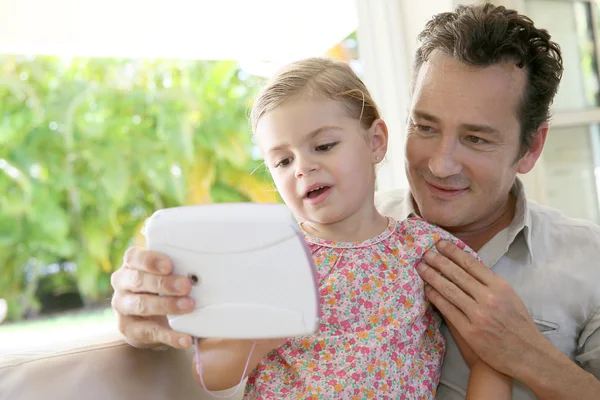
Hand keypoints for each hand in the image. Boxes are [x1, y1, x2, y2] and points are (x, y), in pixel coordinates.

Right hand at [110, 246, 194, 348]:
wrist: (148, 315)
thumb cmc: (162, 284)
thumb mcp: (166, 272)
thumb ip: (177, 268)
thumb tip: (201, 270)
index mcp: (131, 263)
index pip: (134, 257)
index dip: (150, 261)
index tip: (169, 265)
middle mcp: (122, 282)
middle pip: (138, 281)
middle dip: (164, 283)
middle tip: (186, 286)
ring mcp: (122, 305)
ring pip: (141, 305)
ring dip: (167, 306)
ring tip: (188, 306)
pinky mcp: (127, 328)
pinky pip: (149, 332)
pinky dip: (170, 336)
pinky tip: (185, 339)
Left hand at [416, 240, 550, 377]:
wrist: (526, 354)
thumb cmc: (517, 324)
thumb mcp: (510, 296)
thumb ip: (489, 283)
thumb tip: (466, 267)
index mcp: (500, 286)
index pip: (471, 264)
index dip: (453, 252)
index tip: (440, 244)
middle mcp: (489, 298)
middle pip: (457, 274)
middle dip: (438, 261)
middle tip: (425, 253)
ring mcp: (478, 315)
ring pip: (449, 290)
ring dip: (432, 277)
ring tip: (421, 267)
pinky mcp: (469, 331)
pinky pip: (447, 310)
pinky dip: (435, 298)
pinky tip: (427, 290)